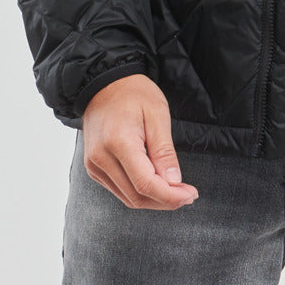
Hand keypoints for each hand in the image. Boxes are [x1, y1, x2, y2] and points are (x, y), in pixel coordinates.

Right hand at [81, 74, 200, 209]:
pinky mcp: (94, 168)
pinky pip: (120, 190)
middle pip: (136, 196)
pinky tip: (157, 184)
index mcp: (118, 143)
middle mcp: (101, 158)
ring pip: (128, 198)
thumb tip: (174, 183)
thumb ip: (164, 152)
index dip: (170, 196)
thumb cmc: (133, 93)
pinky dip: (140, 192)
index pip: (145, 184)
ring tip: (177, 192)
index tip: (191, 194)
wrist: (103, 84)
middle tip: (188, 195)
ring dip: (154, 200)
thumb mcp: (157, 115)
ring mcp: (94, 165)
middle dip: (166, 201)